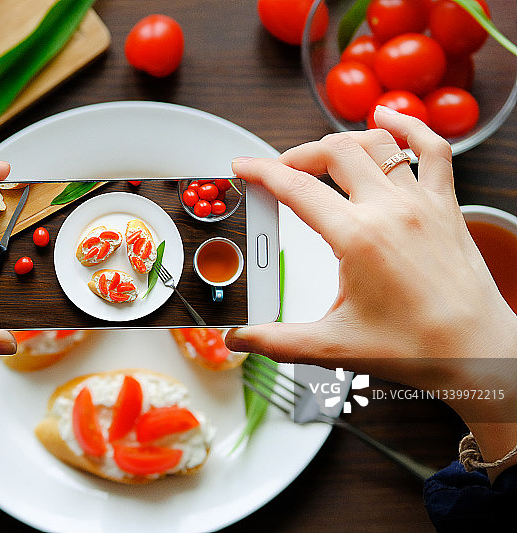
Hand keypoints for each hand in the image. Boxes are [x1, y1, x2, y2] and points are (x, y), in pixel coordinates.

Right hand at [226, 108, 516, 476]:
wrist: (478, 352)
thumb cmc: (417, 348)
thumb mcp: (333, 346)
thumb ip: (277, 341)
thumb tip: (239, 340)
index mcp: (357, 238)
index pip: (296, 188)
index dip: (262, 172)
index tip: (244, 166)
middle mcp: (390, 210)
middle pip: (333, 153)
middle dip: (297, 155)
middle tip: (280, 171)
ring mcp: (422, 202)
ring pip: (376, 143)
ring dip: (343, 141)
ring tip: (323, 153)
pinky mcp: (446, 205)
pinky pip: (432, 149)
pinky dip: (410, 128)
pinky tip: (390, 120)